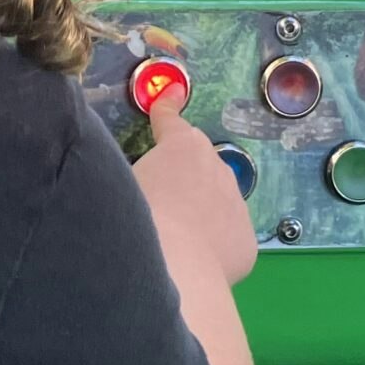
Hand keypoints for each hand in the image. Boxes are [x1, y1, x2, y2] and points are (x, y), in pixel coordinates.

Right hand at [131, 91, 257, 286]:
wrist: (173, 268)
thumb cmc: (133, 219)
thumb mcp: (118, 182)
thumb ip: (127, 170)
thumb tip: (128, 174)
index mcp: (182, 147)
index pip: (171, 123)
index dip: (165, 110)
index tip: (170, 96)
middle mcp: (217, 168)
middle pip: (200, 164)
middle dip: (185, 174)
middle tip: (161, 200)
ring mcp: (237, 204)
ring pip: (218, 201)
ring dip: (202, 210)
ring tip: (177, 237)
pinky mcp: (247, 240)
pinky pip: (228, 237)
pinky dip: (214, 244)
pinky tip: (193, 262)